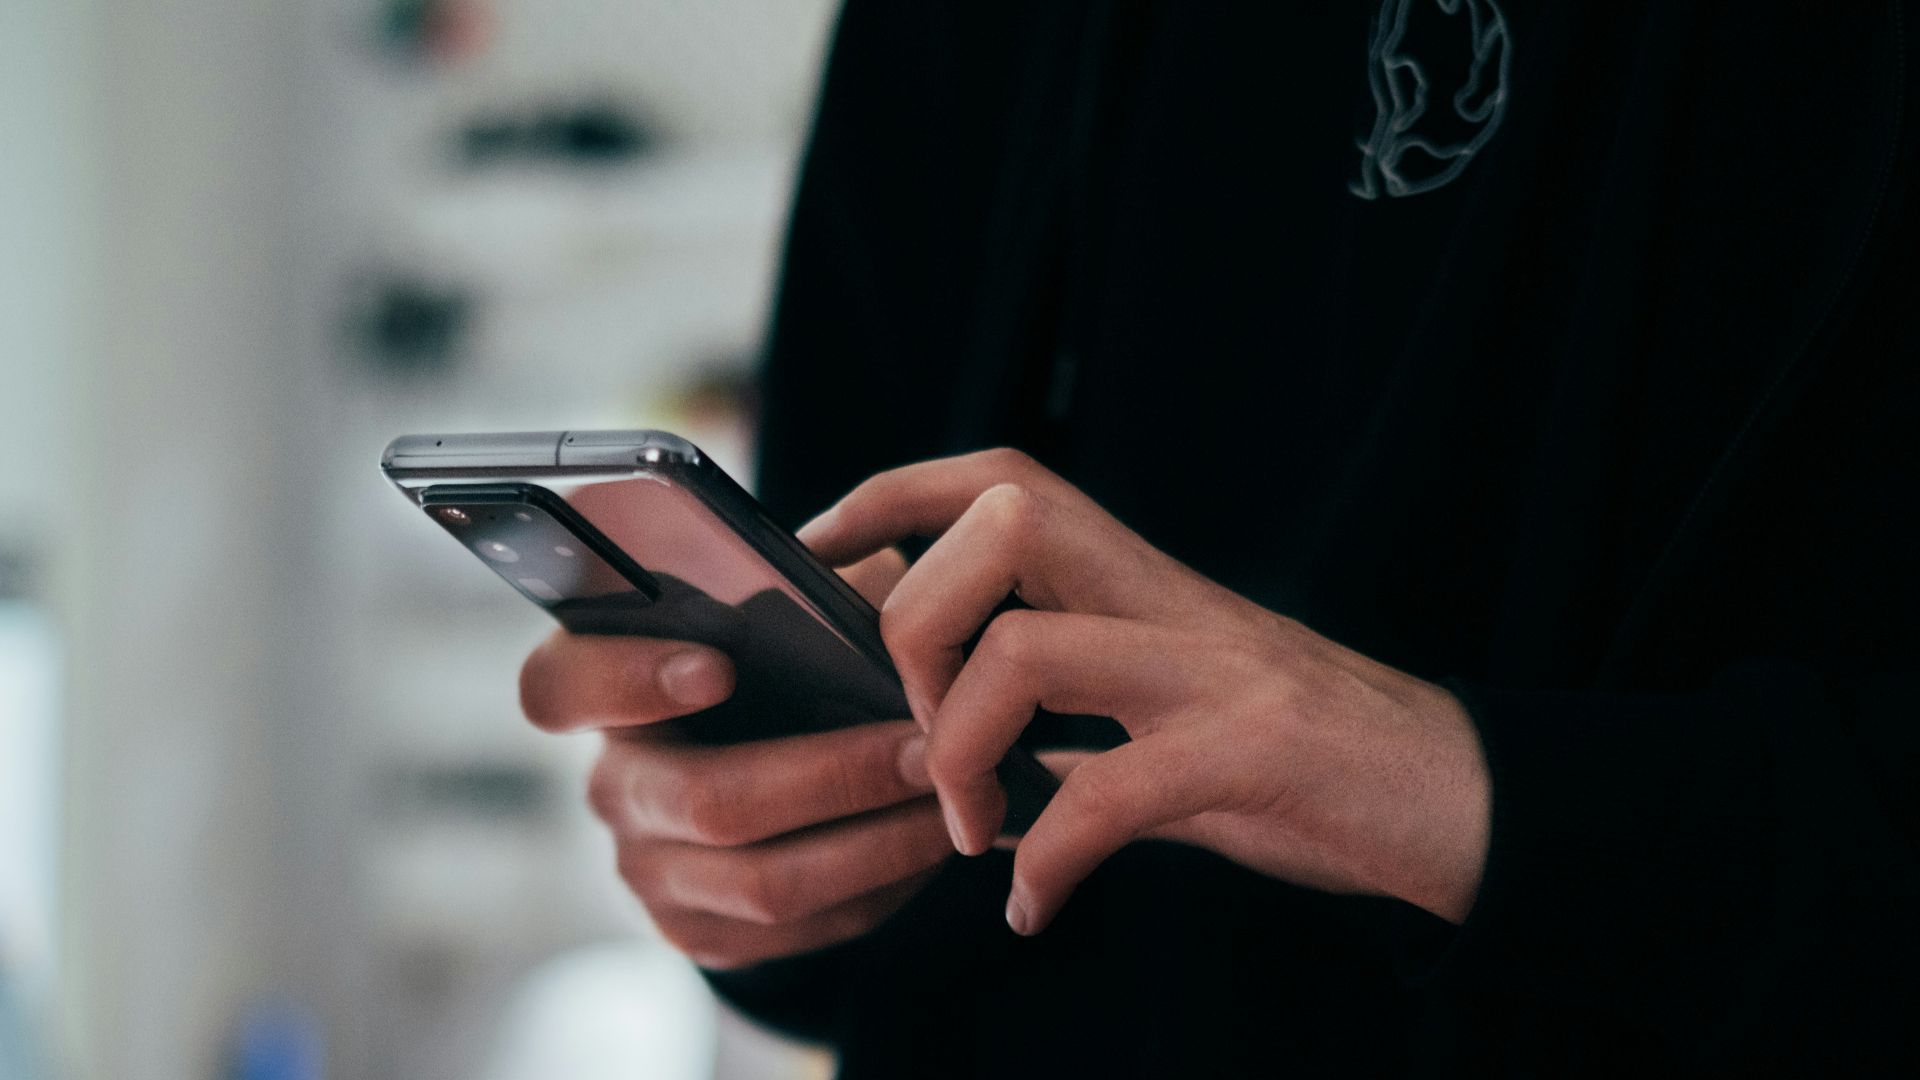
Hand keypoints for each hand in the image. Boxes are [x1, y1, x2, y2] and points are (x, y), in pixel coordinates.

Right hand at [518, 550, 952, 969]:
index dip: (628, 679)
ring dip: (877, 842)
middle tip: (927, 748)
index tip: (718, 665)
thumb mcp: (790, 604)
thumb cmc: (785, 658)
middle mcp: (613, 784)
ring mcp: (649, 870)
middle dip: (834, 776)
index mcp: (603, 686)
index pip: (561, 685)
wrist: (778, 764)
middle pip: (706, 801)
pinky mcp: (700, 932)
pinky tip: (930, 844)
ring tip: (953, 800)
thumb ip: (808, 589)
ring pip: (765, 881)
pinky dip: (879, 887)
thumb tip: (873, 594)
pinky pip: (799, 929)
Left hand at [800, 449, 1491, 935]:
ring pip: (1029, 650)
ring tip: (972, 831)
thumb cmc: (1306, 764)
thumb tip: (958, 750)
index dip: (890, 498)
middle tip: (920, 736)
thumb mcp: (1173, 720)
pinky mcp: (1254, 752)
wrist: (1461, 800)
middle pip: (1000, 524)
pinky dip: (1049, 860)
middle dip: (916, 625)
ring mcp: (1215, 670)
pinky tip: (1036, 906)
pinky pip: (1110, 794)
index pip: (999, 480)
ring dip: (963, 752)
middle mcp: (1172, 602)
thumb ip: (1076, 719)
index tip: (819, 558)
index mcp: (1143, 584)